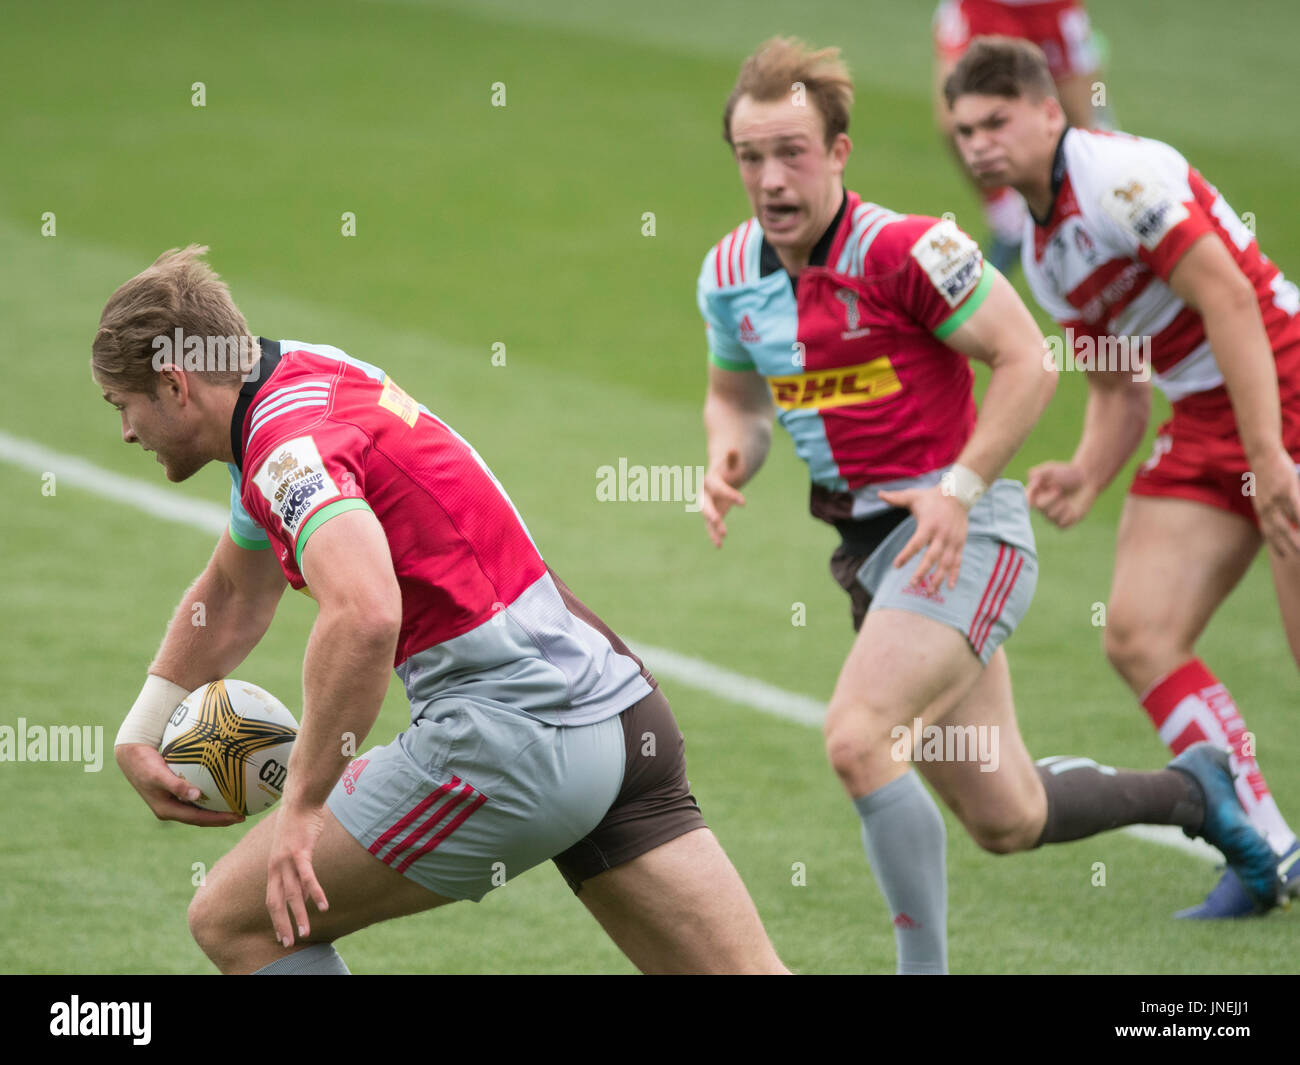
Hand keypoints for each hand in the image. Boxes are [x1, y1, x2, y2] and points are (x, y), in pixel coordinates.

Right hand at [115, 742, 244, 826]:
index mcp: (167, 810)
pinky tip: (223, 787)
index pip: (199, 819)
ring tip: (236, 805)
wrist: (130, 755)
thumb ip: (176, 785)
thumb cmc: (144, 763)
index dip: (219, 820)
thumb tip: (197, 795)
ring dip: (216, 809)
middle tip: (243, 815)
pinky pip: (195, 797)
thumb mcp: (158, 775)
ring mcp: (171, 801)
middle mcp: (170, 808)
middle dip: (221, 818)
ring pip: (198, 809)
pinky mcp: (173, 792)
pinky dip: (209, 796)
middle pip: (201, 818)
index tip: (238, 816)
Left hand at [265, 800, 329, 947]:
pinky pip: (307, 877)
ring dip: (299, 916)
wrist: (300, 800)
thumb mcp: (294, 851)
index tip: (281, 936)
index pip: (271, 899)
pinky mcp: (301, 851)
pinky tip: (322, 906)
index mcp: (274, 868)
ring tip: (305, 933)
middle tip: (288, 944)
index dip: (275, 919)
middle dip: (282, 924)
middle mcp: (276, 867)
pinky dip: (314, 893)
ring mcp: (287, 859)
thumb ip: (297, 872)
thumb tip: (301, 893)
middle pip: (277, 902)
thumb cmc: (299, 823)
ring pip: (292, 894)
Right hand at [699, 449, 746, 547]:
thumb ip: (733, 458)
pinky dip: (714, 535)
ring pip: (707, 517)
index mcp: (710, 479)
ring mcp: (708, 504)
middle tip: (717, 521)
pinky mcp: (712, 513)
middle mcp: (705, 492)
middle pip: (705, 504)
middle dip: (710, 512)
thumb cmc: (731, 466)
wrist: (724, 473)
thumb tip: (733, 450)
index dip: (730, 494)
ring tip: (721, 540)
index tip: (744, 503)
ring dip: (713, 528)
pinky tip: (719, 546)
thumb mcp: (734, 461)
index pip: (718, 488)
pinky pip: (710, 525)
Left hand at [877, 484, 968, 590]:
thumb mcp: (913, 496)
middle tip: (912, 584)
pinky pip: (958, 562)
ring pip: (946, 563)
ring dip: (938, 578)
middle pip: (932, 557)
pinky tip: (950, 587)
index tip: (896, 565)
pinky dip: (955, 575)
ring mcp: (953, 540)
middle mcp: (942, 534)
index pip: (916, 543)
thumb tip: (879, 494)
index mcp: (928, 525)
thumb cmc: (931, 497)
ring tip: (929, 592)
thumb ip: (896, 498)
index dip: (906, 555)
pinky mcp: (960, 543)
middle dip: (922, 572)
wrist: (958, 494)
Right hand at [1026, 461, 1096, 527]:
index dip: (1029, 499)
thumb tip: (1031, 482)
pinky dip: (1068, 515)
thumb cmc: (1068, 473)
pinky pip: (1061, 524)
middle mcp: (1041, 506)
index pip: (1026, 500)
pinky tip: (1072, 507)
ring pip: (1051, 516)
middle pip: (1040, 507)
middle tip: (1058, 489)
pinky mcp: (1063, 522)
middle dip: (1051, 497)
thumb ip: (1037, 473)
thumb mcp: (1050, 469)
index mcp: (1035, 494)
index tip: (1034, 494)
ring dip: (1062, 505)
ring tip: (1067, 498)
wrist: (1086, 480)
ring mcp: (1052, 515)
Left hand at [1247, 444, 1299, 555]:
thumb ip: (1268, 507)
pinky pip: (1298, 509)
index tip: (1283, 557)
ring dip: (1299, 537)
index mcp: (1261, 510)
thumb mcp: (1262, 494)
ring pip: (1290, 523)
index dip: (1276, 545)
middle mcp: (1267, 508)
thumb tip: (1279, 519)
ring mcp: (1277, 499)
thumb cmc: (1266, 474)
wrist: (1263, 455)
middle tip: (1297, 559)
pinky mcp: (1288, 489)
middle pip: (1279, 533)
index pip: (1268, 533)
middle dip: (1289, 547)